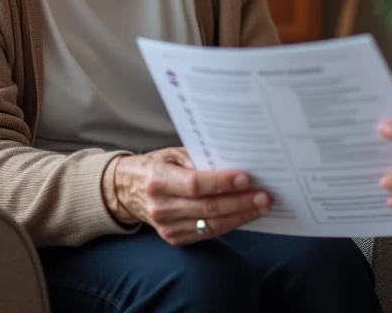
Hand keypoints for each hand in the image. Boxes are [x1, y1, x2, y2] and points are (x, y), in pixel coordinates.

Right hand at [104, 147, 270, 245]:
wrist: (127, 191)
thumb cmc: (157, 166)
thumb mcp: (174, 154)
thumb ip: (200, 158)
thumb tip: (234, 164)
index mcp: (159, 180)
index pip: (194, 184)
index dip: (221, 183)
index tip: (246, 179)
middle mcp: (161, 207)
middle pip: (207, 207)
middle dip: (240, 202)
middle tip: (264, 196)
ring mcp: (167, 226)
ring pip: (211, 224)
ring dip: (240, 216)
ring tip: (262, 206)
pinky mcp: (174, 238)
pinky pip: (208, 233)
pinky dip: (230, 224)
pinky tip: (246, 215)